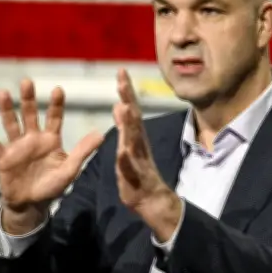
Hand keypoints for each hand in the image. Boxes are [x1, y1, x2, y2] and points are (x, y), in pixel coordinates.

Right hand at [0, 79, 103, 231]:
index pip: (54, 117)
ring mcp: (17, 146)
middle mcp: (33, 138)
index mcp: (51, 139)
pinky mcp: (3, 158)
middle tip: (27, 82)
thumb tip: (102, 134)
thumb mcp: (70, 169)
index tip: (58, 89)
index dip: (56, 104)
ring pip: (11, 124)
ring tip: (2, 93)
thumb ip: (83, 151)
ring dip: (6, 109)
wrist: (31, 205)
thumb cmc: (52, 186)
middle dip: (29, 99)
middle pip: (30, 114)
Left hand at [112, 69, 174, 213]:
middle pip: (133, 118)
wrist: (151, 200)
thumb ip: (124, 126)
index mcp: (135, 136)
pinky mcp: (134, 177)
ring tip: (124, 107)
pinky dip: (125, 160)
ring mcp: (138, 160)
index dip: (126, 91)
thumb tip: (120, 104)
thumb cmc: (137, 172)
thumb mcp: (128, 145)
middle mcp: (138, 144)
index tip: (121, 71)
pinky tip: (121, 151)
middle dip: (128, 98)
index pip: (131, 109)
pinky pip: (129, 168)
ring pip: (133, 139)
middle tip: (122, 80)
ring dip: (129, 124)